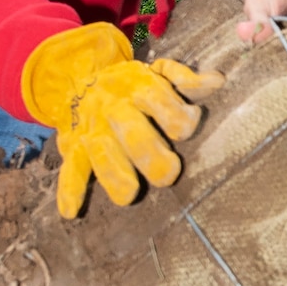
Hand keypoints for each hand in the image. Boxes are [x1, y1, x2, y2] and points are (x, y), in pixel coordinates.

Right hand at [19, 22, 225, 218]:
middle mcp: (115, 110)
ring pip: (102, 155)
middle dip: (151, 155)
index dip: (180, 119)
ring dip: (115, 175)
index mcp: (140, 89)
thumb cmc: (132, 84)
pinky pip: (70, 169)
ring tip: (129, 195)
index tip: (188, 127)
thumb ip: (186, 80)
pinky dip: (69, 191)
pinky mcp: (74, 148)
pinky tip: (71, 213)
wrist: (80, 79)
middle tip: (169, 174)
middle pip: (134, 134)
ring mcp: (93, 130)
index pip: (164, 105)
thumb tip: (218, 81)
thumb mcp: (159, 73)